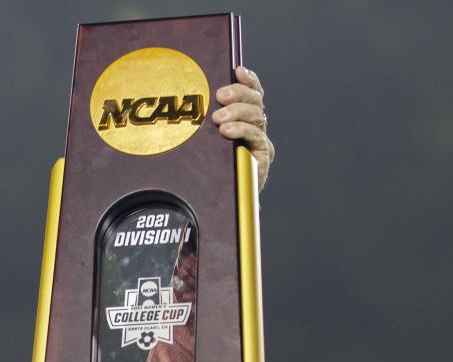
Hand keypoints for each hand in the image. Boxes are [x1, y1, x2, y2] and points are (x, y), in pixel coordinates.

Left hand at [212, 66, 274, 189]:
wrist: (221, 199)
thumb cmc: (210, 169)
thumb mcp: (204, 141)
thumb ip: (204, 123)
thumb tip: (188, 101)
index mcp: (244, 119)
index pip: (252, 93)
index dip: (248, 80)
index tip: (238, 70)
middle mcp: (255, 128)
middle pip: (255, 101)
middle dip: (239, 94)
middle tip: (221, 96)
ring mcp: (260, 141)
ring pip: (256, 116)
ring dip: (237, 112)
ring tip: (218, 119)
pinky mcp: (263, 155)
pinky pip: (255, 136)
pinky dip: (241, 130)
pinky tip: (227, 131)